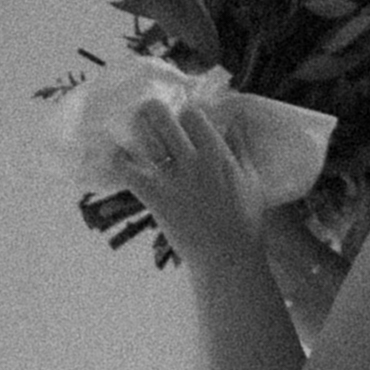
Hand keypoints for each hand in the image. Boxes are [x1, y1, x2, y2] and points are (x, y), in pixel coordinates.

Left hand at [121, 91, 265, 251]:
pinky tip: (118, 156)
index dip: (185, 113)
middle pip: (163, 118)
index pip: (192, 114)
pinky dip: (119, 161)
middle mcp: (193, 160)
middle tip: (148, 111)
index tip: (182, 119)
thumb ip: (240, 147)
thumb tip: (234, 120)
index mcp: (217, 154)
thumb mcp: (251, 179)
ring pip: (145, 139)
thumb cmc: (245, 220)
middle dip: (153, 111)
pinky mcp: (155, 198)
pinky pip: (128, 171)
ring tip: (130, 127)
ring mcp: (172, 179)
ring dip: (135, 130)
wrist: (228, 258)